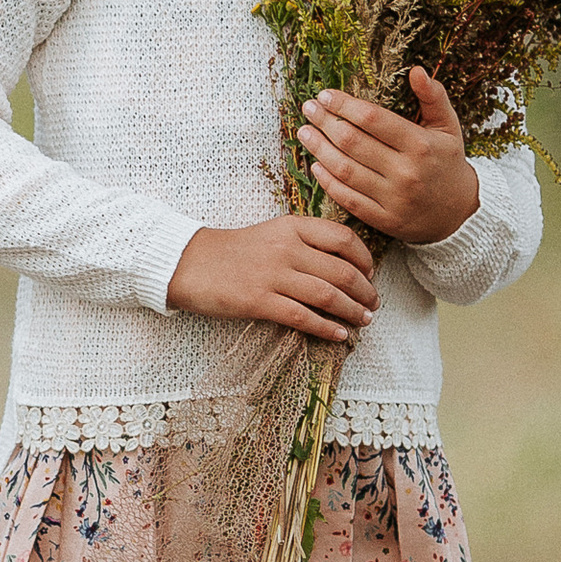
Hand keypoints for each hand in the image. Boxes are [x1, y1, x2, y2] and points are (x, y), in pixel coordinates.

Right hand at [166, 211, 378, 341]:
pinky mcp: (258, 301)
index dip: (364, 259)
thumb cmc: (232, 251)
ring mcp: (272, 275)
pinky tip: (338, 334)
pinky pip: (302, 317)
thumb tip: (341, 263)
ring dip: (352, 311)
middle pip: (342, 271)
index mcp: (291, 227)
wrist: (188, 263)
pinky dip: (326, 328)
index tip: (370, 273)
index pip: (343, 238)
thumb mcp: (271, 233)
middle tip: (373, 304)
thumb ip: (303, 241)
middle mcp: (286, 248)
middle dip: (365, 291)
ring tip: (364, 321)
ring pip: (327, 295)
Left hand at [296, 70, 479, 246]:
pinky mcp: (384, 220)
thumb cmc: (447, 162)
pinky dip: (327, 182)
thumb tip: (416, 70)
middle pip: (353, 142)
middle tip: (308, 108)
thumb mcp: (448, 127)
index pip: (373, 119)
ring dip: (319, 149)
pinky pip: (348, 199)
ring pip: (345, 170)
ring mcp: (394, 199)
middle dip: (325, 122)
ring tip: (304, 132)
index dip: (345, 105)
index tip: (325, 95)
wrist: (459, 213)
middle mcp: (406, 172)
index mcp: (421, 145)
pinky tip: (315, 165)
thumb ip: (433, 97)